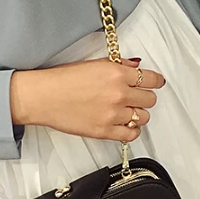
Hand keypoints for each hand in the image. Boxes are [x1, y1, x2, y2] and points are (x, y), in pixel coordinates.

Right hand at [10, 58, 165, 141]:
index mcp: (117, 74)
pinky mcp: (105, 131)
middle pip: (150, 99)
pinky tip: (125, 125)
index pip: (151, 79)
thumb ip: (118, 66)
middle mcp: (119, 94)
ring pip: (143, 118)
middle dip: (145, 98)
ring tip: (127, 112)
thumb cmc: (62, 80)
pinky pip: (131, 135)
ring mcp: (113, 114)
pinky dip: (132, 130)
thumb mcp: (93, 64)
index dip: (156, 81)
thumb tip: (135, 68)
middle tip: (137, 97)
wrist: (43, 97)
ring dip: (138, 114)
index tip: (156, 83)